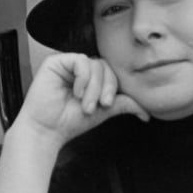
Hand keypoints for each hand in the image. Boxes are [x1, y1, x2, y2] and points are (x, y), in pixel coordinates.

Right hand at [16, 53, 148, 146]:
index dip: (113, 87)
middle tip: (99, 106)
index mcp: (90, 79)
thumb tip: (146, 111)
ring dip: (94, 87)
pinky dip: (83, 78)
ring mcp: (68, 65)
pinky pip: (80, 61)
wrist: (47, 131)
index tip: (107, 105)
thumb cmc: (68, 122)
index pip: (110, 72)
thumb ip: (123, 104)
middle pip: (105, 66)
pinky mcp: (56, 62)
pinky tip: (76, 92)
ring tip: (85, 104)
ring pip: (95, 64)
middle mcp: (79, 70)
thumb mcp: (103, 112)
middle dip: (106, 87)